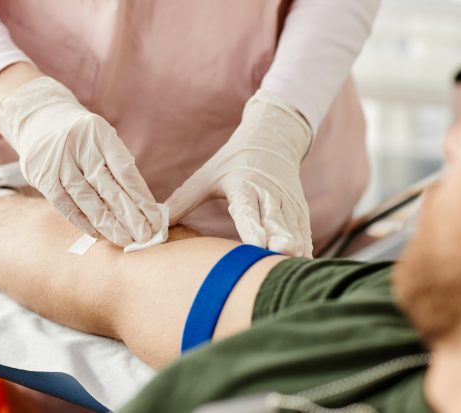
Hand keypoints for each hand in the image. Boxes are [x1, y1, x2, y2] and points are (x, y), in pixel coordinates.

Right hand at [0, 77, 161, 246]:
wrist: (38, 118)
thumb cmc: (82, 136)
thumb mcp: (102, 137)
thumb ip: (117, 165)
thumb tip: (141, 206)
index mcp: (100, 134)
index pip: (125, 172)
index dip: (141, 199)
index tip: (155, 220)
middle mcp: (80, 146)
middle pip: (108, 188)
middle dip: (129, 216)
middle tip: (144, 237)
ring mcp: (59, 162)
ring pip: (87, 199)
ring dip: (107, 223)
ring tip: (124, 239)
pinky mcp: (42, 177)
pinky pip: (65, 205)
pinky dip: (82, 221)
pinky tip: (97, 233)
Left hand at [166, 91, 313, 256]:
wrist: (273, 138)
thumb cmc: (232, 161)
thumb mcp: (205, 177)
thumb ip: (182, 201)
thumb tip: (155, 227)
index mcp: (244, 186)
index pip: (248, 210)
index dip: (253, 227)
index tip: (258, 244)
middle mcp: (269, 195)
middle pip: (277, 221)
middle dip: (280, 239)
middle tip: (282, 254)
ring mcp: (288, 203)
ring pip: (295, 229)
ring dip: (295, 249)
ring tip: (296, 269)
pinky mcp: (300, 211)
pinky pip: (305, 233)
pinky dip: (305, 250)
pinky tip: (303, 269)